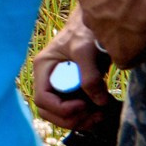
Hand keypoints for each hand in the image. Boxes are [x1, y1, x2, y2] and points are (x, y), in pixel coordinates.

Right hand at [31, 5, 109, 128]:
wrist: (96, 24)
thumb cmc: (85, 31)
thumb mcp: (85, 49)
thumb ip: (90, 75)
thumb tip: (99, 102)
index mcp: (44, 69)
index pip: (42, 99)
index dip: (61, 108)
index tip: (83, 104)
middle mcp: (49, 80)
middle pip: (49, 112)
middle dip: (71, 119)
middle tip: (94, 116)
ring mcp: (61, 86)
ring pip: (62, 115)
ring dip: (81, 121)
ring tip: (101, 115)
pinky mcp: (74, 89)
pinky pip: (75, 111)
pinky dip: (88, 116)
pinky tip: (102, 110)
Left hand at [81, 0, 145, 67]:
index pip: (96, 11)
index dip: (113, 12)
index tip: (128, 9)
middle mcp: (88, 18)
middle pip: (99, 29)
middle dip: (115, 28)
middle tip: (136, 22)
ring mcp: (102, 36)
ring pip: (111, 46)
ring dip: (126, 42)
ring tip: (144, 33)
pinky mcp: (118, 52)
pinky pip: (125, 60)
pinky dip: (136, 56)